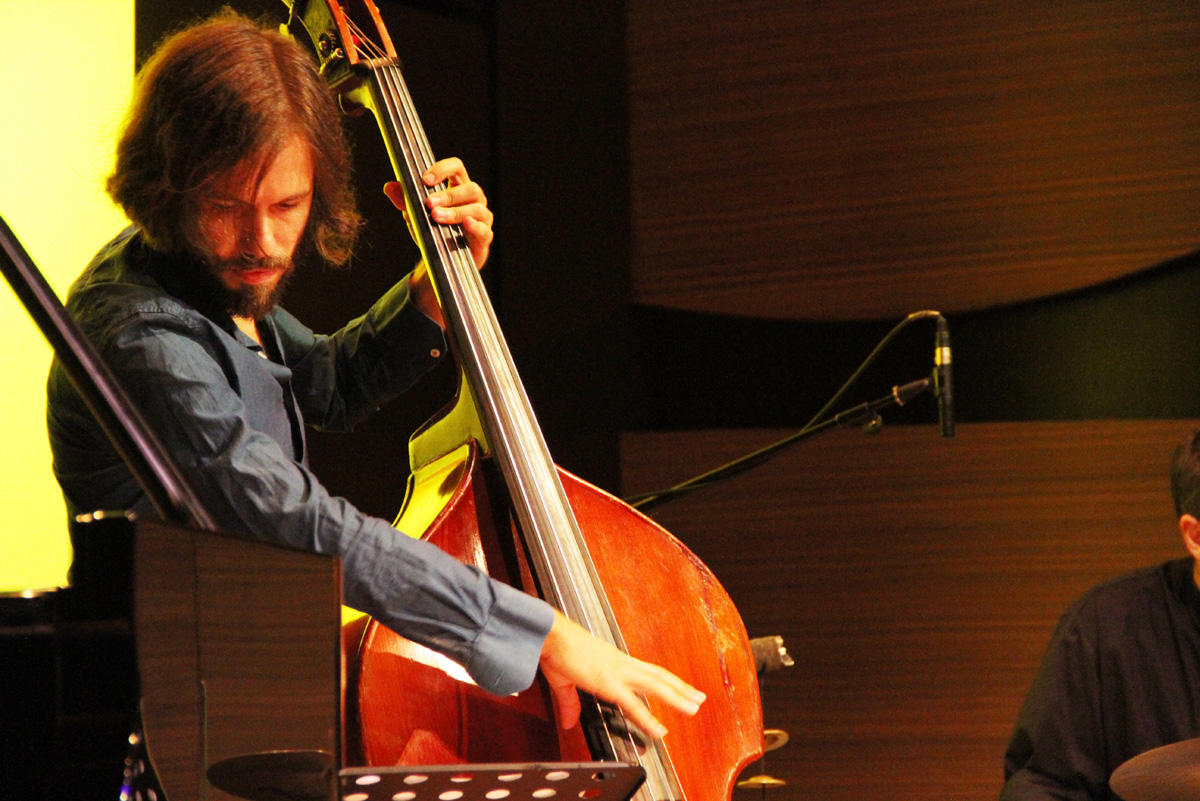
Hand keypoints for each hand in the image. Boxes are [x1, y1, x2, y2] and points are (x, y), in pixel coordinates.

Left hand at [384, 158, 492, 326]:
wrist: (445, 260)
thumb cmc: (435, 230)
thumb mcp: (416, 215)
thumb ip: (404, 201)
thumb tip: (388, 186)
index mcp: (459, 186)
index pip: (456, 168)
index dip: (443, 169)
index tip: (425, 180)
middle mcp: (474, 199)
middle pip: (470, 188)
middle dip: (448, 195)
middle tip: (429, 203)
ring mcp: (482, 217)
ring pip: (476, 208)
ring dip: (455, 212)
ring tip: (436, 217)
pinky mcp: (485, 237)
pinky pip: (484, 230)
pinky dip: (475, 226)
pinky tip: (465, 224)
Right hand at [538, 611, 705, 739]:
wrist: (550, 635)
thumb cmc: (557, 650)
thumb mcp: (565, 681)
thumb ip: (570, 703)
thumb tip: (569, 721)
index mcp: (614, 661)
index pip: (647, 672)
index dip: (666, 681)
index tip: (680, 689)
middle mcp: (621, 664)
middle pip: (659, 677)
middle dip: (680, 689)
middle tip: (699, 698)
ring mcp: (618, 672)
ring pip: (655, 686)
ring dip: (676, 697)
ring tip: (693, 708)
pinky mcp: (608, 682)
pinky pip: (632, 704)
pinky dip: (647, 718)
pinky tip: (659, 730)